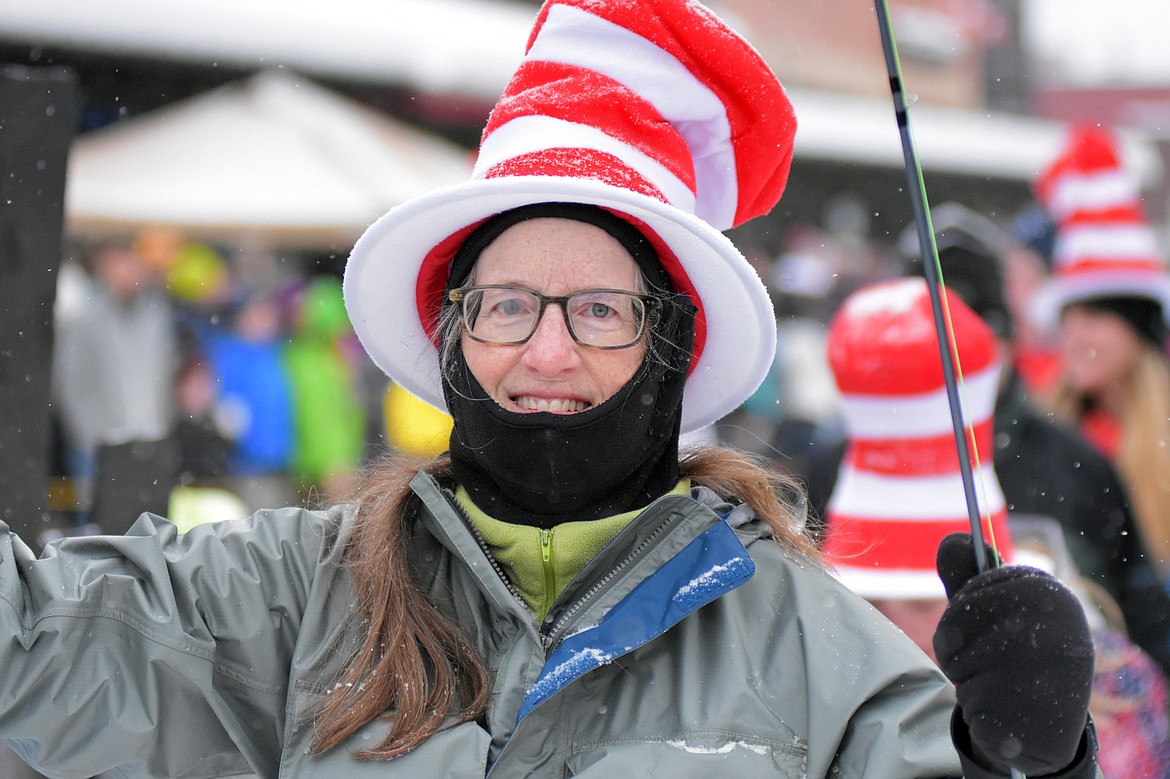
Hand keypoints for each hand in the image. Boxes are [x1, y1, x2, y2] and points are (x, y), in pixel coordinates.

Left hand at [932, 533, 1093, 775]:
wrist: (1043, 724)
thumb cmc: (1013, 657)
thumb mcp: (992, 612)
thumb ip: (969, 578)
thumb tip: (950, 539)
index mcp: (1051, 594)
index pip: (974, 585)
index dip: (966, 610)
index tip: (986, 624)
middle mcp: (1056, 623)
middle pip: (959, 617)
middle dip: (955, 640)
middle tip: (983, 657)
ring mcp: (1047, 663)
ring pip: (957, 654)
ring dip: (962, 671)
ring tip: (994, 680)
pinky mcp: (1031, 703)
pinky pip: (968, 691)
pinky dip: (973, 701)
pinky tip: (1000, 705)